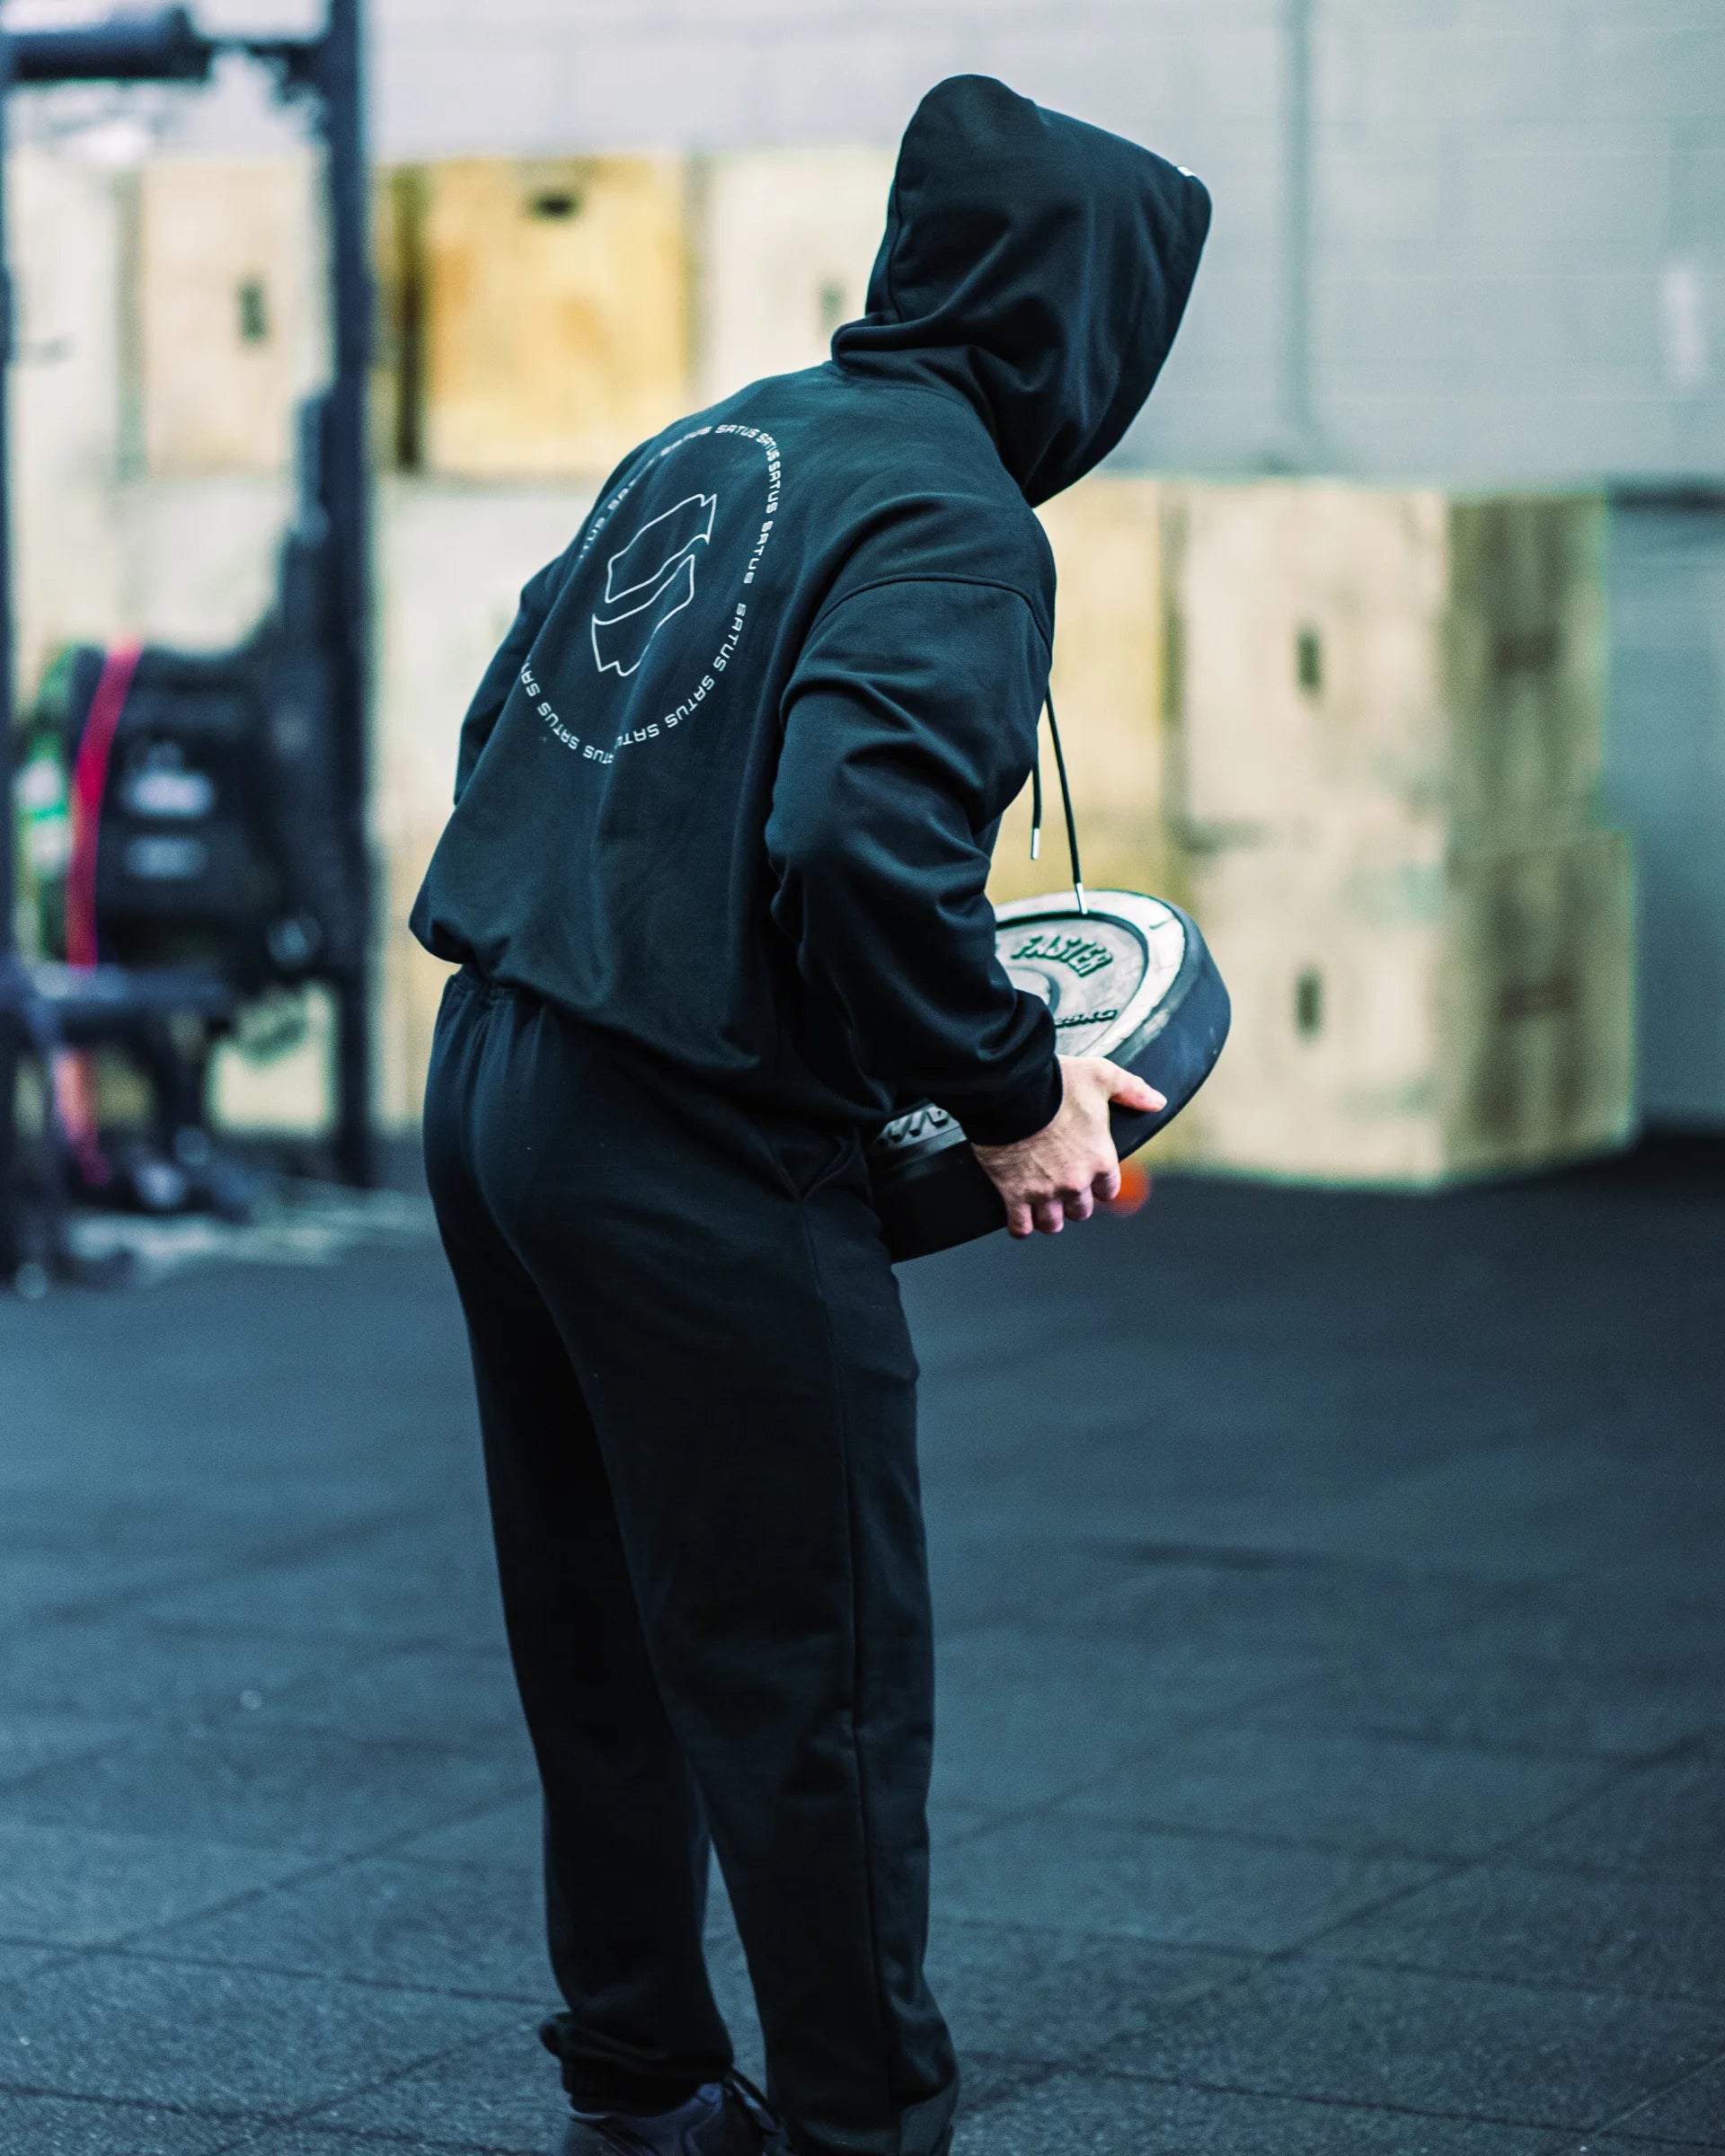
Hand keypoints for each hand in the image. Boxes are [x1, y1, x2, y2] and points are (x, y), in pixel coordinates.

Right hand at [972, 1056, 1165, 1237]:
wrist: (1011, 1091)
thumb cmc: (1055, 1083)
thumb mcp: (1101, 1076)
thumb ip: (1132, 1090)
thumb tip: (1156, 1102)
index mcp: (1100, 1159)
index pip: (1108, 1190)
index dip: (1099, 1186)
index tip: (1089, 1179)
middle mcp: (1076, 1181)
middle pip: (1080, 1210)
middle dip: (1073, 1203)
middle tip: (1062, 1189)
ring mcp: (1044, 1191)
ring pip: (1052, 1223)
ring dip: (1048, 1217)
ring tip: (1040, 1207)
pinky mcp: (1015, 1195)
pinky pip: (1020, 1225)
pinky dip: (1019, 1225)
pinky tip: (1018, 1216)